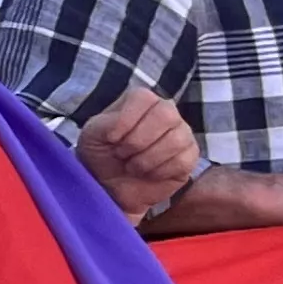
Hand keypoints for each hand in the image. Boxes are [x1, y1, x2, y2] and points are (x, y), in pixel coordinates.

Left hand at [78, 86, 202, 219]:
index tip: (111, 138)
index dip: (126, 120)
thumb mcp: (93, 135)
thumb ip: (107, 124)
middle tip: (122, 154)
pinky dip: (159, 172)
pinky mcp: (190, 157)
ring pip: (175, 140)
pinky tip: (147, 174)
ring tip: (132, 166)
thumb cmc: (101, 154)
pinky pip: (182, 161)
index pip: (143, 97)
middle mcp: (166, 112)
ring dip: (146, 159)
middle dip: (137, 141)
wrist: (110, 186)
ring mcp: (182, 133)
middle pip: (165, 115)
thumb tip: (123, 127)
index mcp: (141, 101)